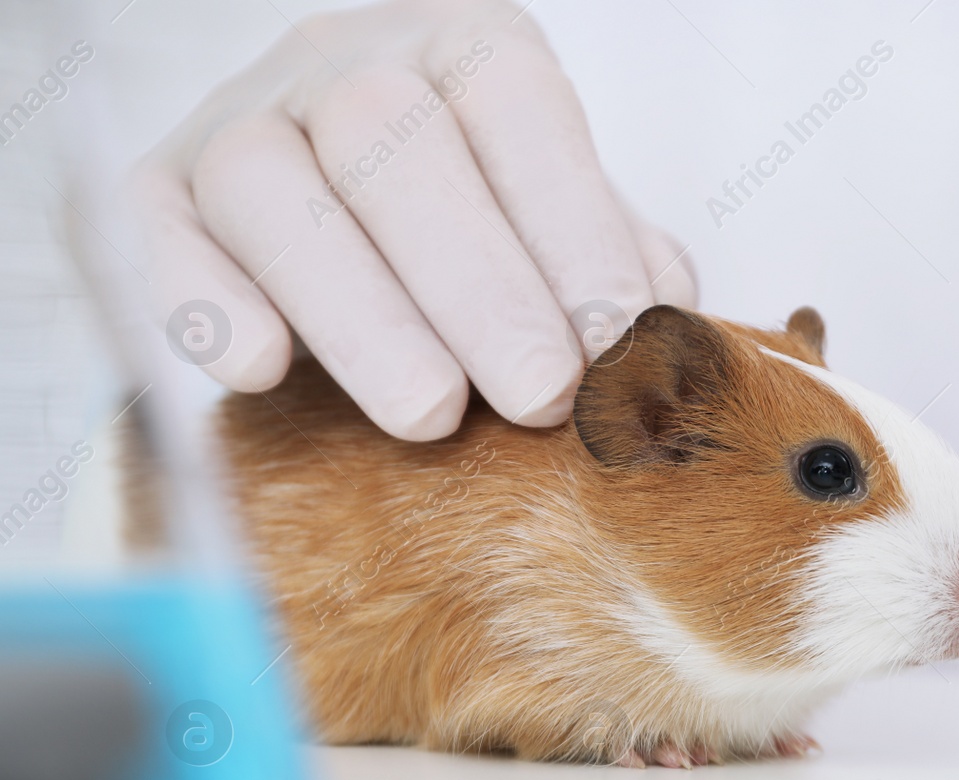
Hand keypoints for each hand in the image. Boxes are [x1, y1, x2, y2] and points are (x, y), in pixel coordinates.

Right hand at [132, 0, 694, 439]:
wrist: (345, 196)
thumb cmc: (484, 219)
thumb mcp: (562, 219)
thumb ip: (615, 259)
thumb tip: (665, 332)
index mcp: (466, 50)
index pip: (519, 109)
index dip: (573, 226)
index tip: (620, 341)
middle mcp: (346, 63)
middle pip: (392, 147)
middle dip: (480, 285)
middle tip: (542, 396)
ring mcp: (241, 118)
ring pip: (269, 186)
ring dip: (359, 310)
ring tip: (432, 414)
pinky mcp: (157, 191)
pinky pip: (158, 232)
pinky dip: (204, 301)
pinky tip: (264, 371)